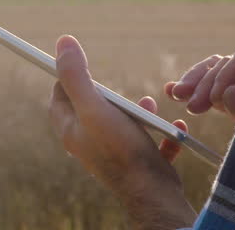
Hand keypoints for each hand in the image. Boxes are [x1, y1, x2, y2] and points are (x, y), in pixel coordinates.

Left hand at [48, 35, 196, 229]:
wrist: (151, 193)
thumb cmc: (120, 150)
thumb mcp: (94, 106)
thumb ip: (76, 76)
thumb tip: (62, 43)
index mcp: (72, 131)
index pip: (60, 97)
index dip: (67, 77)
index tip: (80, 62)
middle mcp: (89, 144)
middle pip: (92, 109)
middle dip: (107, 95)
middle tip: (117, 88)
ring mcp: (114, 154)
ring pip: (123, 125)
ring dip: (138, 111)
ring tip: (149, 104)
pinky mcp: (139, 163)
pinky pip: (151, 143)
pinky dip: (161, 134)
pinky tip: (174, 126)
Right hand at [163, 45, 234, 121]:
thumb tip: (225, 94)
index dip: (227, 74)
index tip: (216, 99)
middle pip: (227, 64)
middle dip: (206, 82)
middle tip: (189, 103)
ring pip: (217, 73)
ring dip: (195, 84)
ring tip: (175, 94)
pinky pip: (215, 88)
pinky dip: (196, 90)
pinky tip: (175, 92)